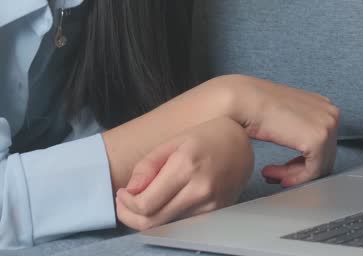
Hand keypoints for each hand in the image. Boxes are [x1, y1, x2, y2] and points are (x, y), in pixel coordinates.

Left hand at [115, 116, 253, 231]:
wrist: (242, 143)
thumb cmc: (206, 137)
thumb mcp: (173, 141)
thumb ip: (148, 166)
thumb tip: (130, 191)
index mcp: (185, 166)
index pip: (145, 204)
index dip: (126, 205)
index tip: (121, 194)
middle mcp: (199, 190)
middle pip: (153, 222)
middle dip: (130, 216)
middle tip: (124, 204)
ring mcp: (210, 204)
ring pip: (166, 226)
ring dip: (147, 218)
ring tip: (141, 201)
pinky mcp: (216, 212)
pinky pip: (182, 223)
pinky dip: (166, 217)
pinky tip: (162, 203)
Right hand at [217, 74, 339, 187]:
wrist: (242, 100)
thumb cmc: (255, 105)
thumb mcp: (285, 116)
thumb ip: (298, 127)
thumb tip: (301, 149)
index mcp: (323, 106)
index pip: (323, 144)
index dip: (301, 161)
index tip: (283, 171)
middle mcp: (331, 114)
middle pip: (323, 157)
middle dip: (296, 170)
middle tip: (274, 176)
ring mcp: (328, 126)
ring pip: (318, 167)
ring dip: (292, 174)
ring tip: (270, 174)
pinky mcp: (318, 140)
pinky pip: (313, 171)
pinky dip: (295, 179)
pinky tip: (276, 176)